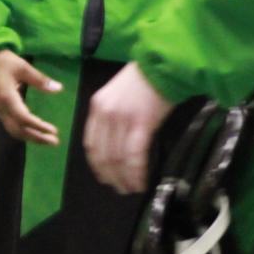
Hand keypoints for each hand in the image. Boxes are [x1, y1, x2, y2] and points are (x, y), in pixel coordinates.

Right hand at [0, 49, 61, 144]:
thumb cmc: (2, 62)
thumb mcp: (22, 67)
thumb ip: (40, 80)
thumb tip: (58, 88)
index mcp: (7, 97)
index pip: (23, 118)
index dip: (38, 126)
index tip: (53, 131)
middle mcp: (1, 108)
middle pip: (18, 129)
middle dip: (37, 137)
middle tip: (55, 141)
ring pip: (14, 130)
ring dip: (31, 137)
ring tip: (47, 140)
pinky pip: (11, 126)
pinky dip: (24, 132)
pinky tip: (34, 132)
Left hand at [84, 63, 172, 194]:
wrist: (163, 65)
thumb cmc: (145, 79)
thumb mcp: (117, 95)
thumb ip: (112, 116)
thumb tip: (118, 142)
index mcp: (96, 107)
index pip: (90, 143)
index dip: (96, 164)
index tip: (104, 176)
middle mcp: (104, 114)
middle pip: (102, 154)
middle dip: (110, 176)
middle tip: (120, 188)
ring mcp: (121, 120)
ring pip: (117, 159)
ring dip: (124, 178)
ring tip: (132, 188)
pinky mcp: (141, 124)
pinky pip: (134, 156)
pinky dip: (136, 173)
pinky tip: (142, 181)